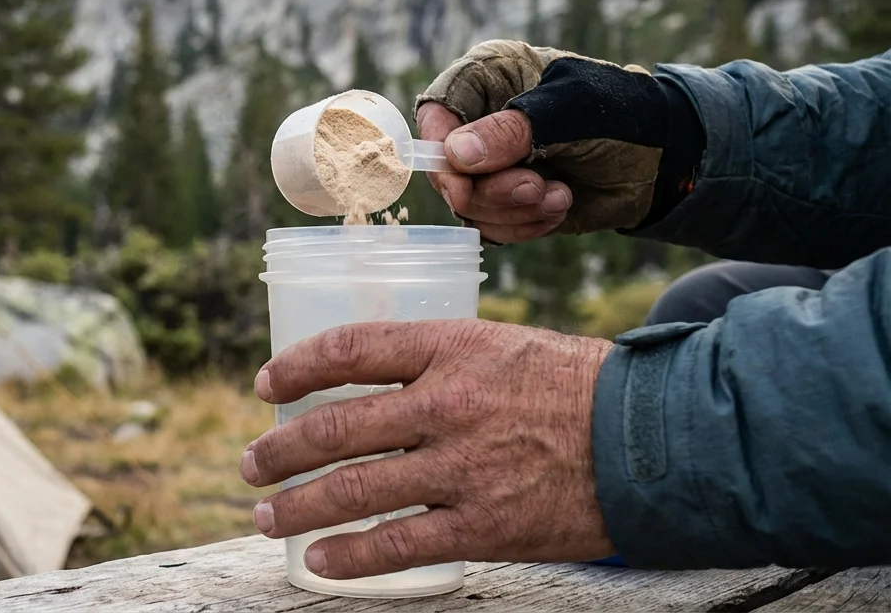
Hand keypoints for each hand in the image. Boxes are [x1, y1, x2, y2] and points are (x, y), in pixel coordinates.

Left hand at [239, 320, 615, 579]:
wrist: (655, 441)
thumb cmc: (576, 387)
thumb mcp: (503, 346)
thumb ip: (440, 361)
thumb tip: (370, 382)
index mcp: (452, 346)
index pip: (350, 348)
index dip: (296, 367)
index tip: (267, 386)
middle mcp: (449, 403)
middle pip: (337, 426)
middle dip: (280, 450)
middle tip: (252, 463)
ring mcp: (463, 467)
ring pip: (354, 488)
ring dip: (298, 505)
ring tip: (267, 514)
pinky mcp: (485, 525)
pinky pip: (398, 543)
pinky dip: (350, 556)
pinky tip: (320, 560)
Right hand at [414, 39, 699, 238]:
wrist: (662, 160)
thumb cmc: (621, 114)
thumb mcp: (572, 111)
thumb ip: (513, 129)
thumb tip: (456, 156)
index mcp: (487, 79)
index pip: (437, 111)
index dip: (440, 148)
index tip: (465, 175)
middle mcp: (478, 123)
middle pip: (448, 170)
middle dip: (492, 189)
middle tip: (535, 186)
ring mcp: (489, 168)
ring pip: (468, 207)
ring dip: (514, 211)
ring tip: (559, 195)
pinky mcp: (504, 204)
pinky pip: (491, 229)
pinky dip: (525, 228)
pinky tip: (559, 207)